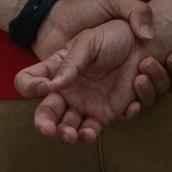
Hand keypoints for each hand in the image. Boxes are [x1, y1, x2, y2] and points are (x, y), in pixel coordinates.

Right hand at [16, 0, 171, 142]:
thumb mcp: (89, 43)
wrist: (142, 42)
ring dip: (73, 135)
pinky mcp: (109, 112)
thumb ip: (71, 63)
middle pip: (46, 115)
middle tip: (51, 130)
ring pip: (71, 129)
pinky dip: (109, 124)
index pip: (29, 81)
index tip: (44, 87)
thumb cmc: (112, 36)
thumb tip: (53, 85)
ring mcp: (87, 104)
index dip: (29, 87)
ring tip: (82, 134)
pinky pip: (102, 126)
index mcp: (57, 71)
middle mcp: (68, 91)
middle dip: (46, 125)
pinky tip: (131, 104)